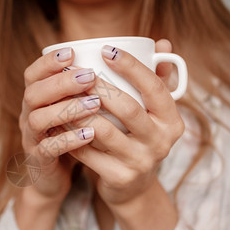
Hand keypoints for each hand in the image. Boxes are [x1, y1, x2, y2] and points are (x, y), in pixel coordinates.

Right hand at [18, 47, 100, 202]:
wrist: (55, 176)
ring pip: (38, 120)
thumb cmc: (73, 133)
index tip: (72, 52)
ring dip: (66, 109)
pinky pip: (48, 149)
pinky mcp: (39, 161)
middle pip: (34, 93)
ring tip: (94, 104)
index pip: (33, 74)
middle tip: (89, 76)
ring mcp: (32, 139)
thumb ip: (91, 87)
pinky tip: (90, 134)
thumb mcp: (77, 108)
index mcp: (37, 98)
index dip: (48, 62)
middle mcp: (30, 115)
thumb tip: (123, 61)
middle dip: (61, 82)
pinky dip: (67, 140)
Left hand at [69, 39, 184, 205]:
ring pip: (103, 130)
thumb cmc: (139, 138)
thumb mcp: (154, 112)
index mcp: (172, 121)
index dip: (131, 66)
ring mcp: (141, 162)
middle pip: (128, 108)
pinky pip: (88, 152)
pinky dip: (70, 135)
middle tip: (77, 71)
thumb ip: (158, 79)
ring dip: (79, 110)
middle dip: (99, 86)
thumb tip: (161, 43)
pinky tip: (58, 121)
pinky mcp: (120, 178)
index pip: (155, 87)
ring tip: (62, 94)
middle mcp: (162, 142)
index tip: (106, 49)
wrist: (132, 186)